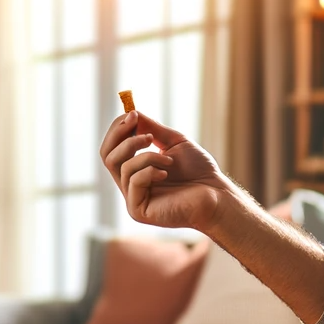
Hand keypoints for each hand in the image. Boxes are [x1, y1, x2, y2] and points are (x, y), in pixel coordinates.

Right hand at [99, 111, 231, 229]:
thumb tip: (131, 113)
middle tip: (141, 128)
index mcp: (136, 170)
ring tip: (169, 160)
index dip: (118, 129)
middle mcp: (130, 184)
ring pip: (122, 166)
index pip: (113, 148)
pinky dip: (150, 170)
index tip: (133, 114)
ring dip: (147, 156)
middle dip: (122, 137)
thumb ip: (151, 129)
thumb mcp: (173, 142)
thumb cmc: (199, 171)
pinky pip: (133, 180)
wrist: (216, 195)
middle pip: (107, 156)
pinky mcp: (137, 210)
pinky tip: (167, 174)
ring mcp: (132, 198)